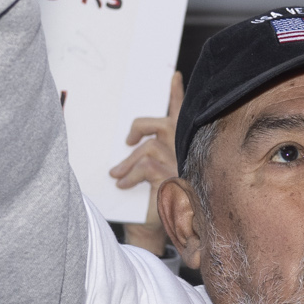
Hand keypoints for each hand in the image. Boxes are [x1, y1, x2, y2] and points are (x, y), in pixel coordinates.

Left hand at [112, 72, 184, 253]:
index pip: (181, 114)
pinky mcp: (171, 176)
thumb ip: (148, 156)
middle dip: (138, 128)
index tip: (173, 75)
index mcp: (183, 145)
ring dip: (127, 163)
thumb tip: (127, 145)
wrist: (165, 227)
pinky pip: (144, 167)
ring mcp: (180, 163)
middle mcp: (185, 150)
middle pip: (159, 123)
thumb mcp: (154, 175)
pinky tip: (123, 185)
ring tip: (117, 176)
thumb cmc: (159, 199)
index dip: (177, 94)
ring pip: (147, 148)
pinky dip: (129, 176)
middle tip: (127, 141)